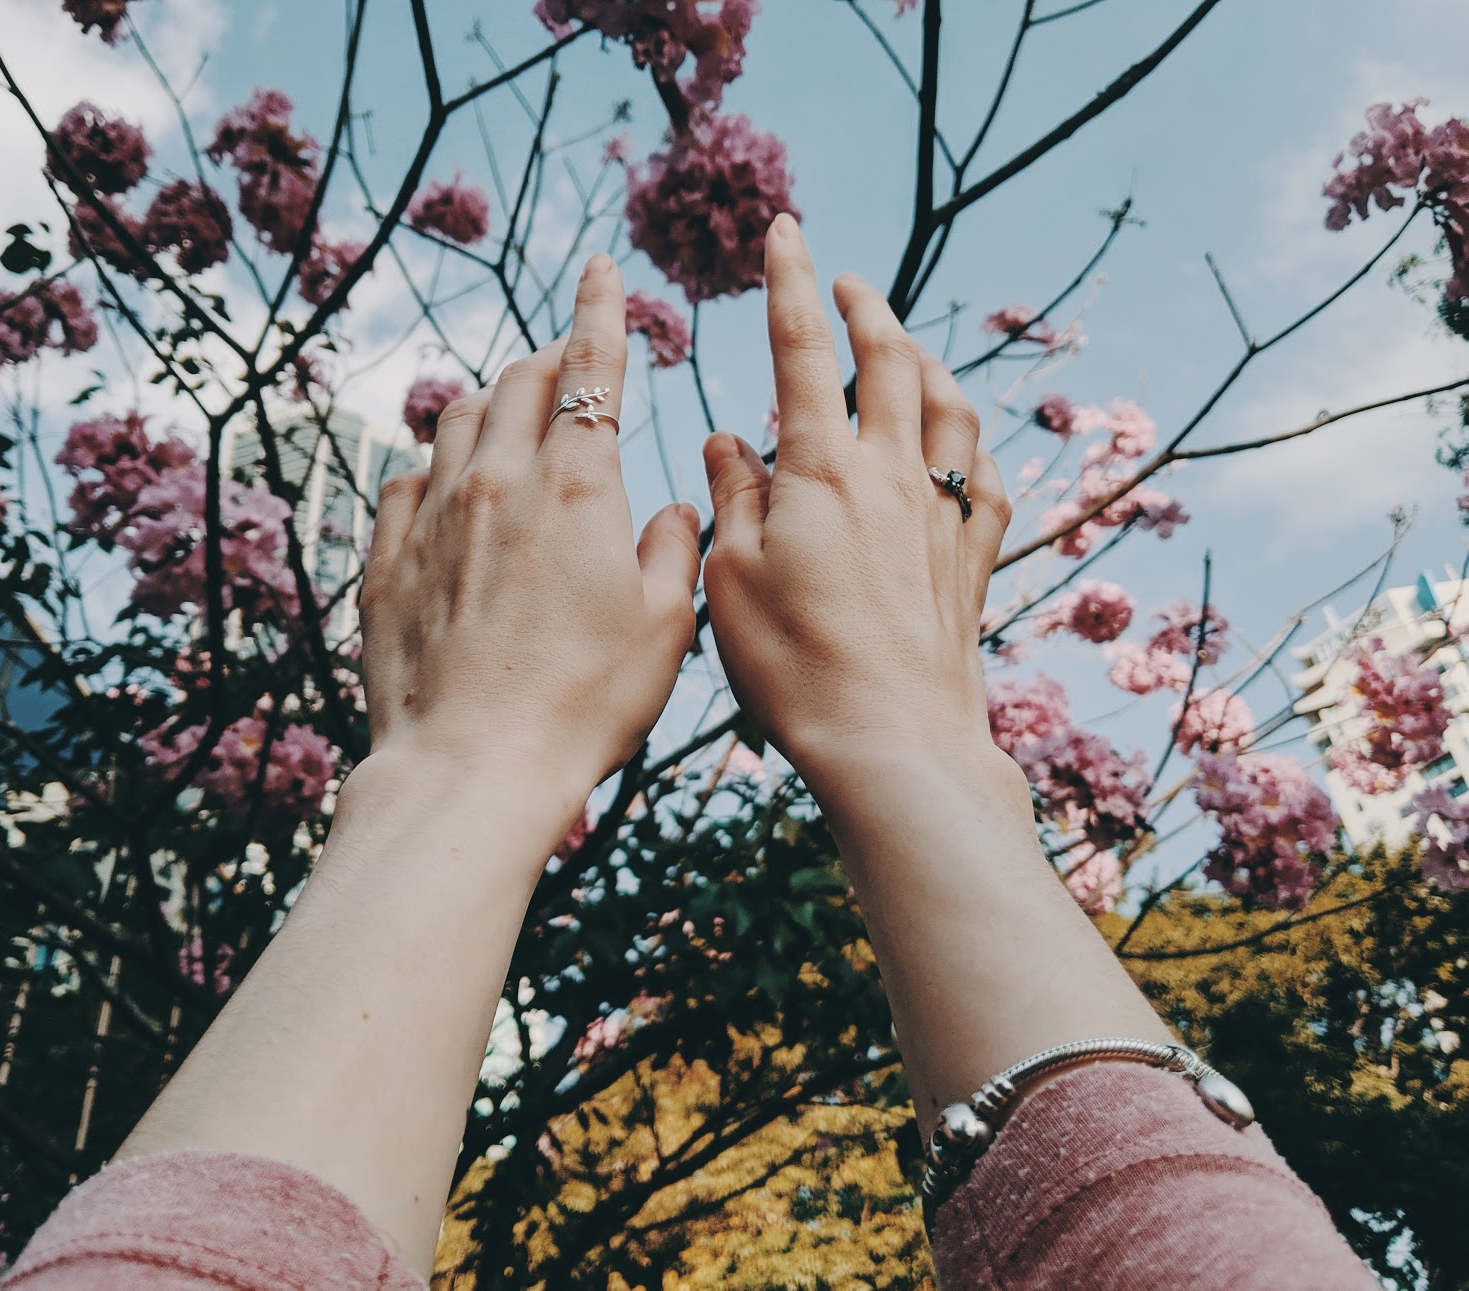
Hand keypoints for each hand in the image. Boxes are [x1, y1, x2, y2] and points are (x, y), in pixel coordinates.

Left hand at [358, 254, 700, 816]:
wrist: (474, 766)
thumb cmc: (585, 703)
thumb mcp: (664, 627)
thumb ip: (670, 548)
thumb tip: (666, 509)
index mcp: (575, 487)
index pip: (590, 369)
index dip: (599, 310)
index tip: (601, 268)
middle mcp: (496, 482)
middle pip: (516, 382)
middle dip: (548, 359)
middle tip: (568, 365)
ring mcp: (431, 518)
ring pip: (455, 421)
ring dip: (490, 404)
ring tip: (510, 417)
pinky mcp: (386, 561)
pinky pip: (405, 482)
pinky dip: (434, 466)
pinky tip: (447, 486)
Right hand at [700, 216, 1011, 796]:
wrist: (891, 738)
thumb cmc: (794, 665)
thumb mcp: (731, 579)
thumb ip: (730, 498)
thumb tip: (727, 441)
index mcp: (821, 470)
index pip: (801, 350)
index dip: (790, 282)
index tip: (786, 230)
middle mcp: (891, 474)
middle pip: (889, 361)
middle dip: (868, 307)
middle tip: (848, 281)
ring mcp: (941, 512)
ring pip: (948, 406)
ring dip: (924, 360)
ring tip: (904, 347)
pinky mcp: (971, 558)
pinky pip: (984, 477)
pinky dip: (969, 443)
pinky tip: (958, 446)